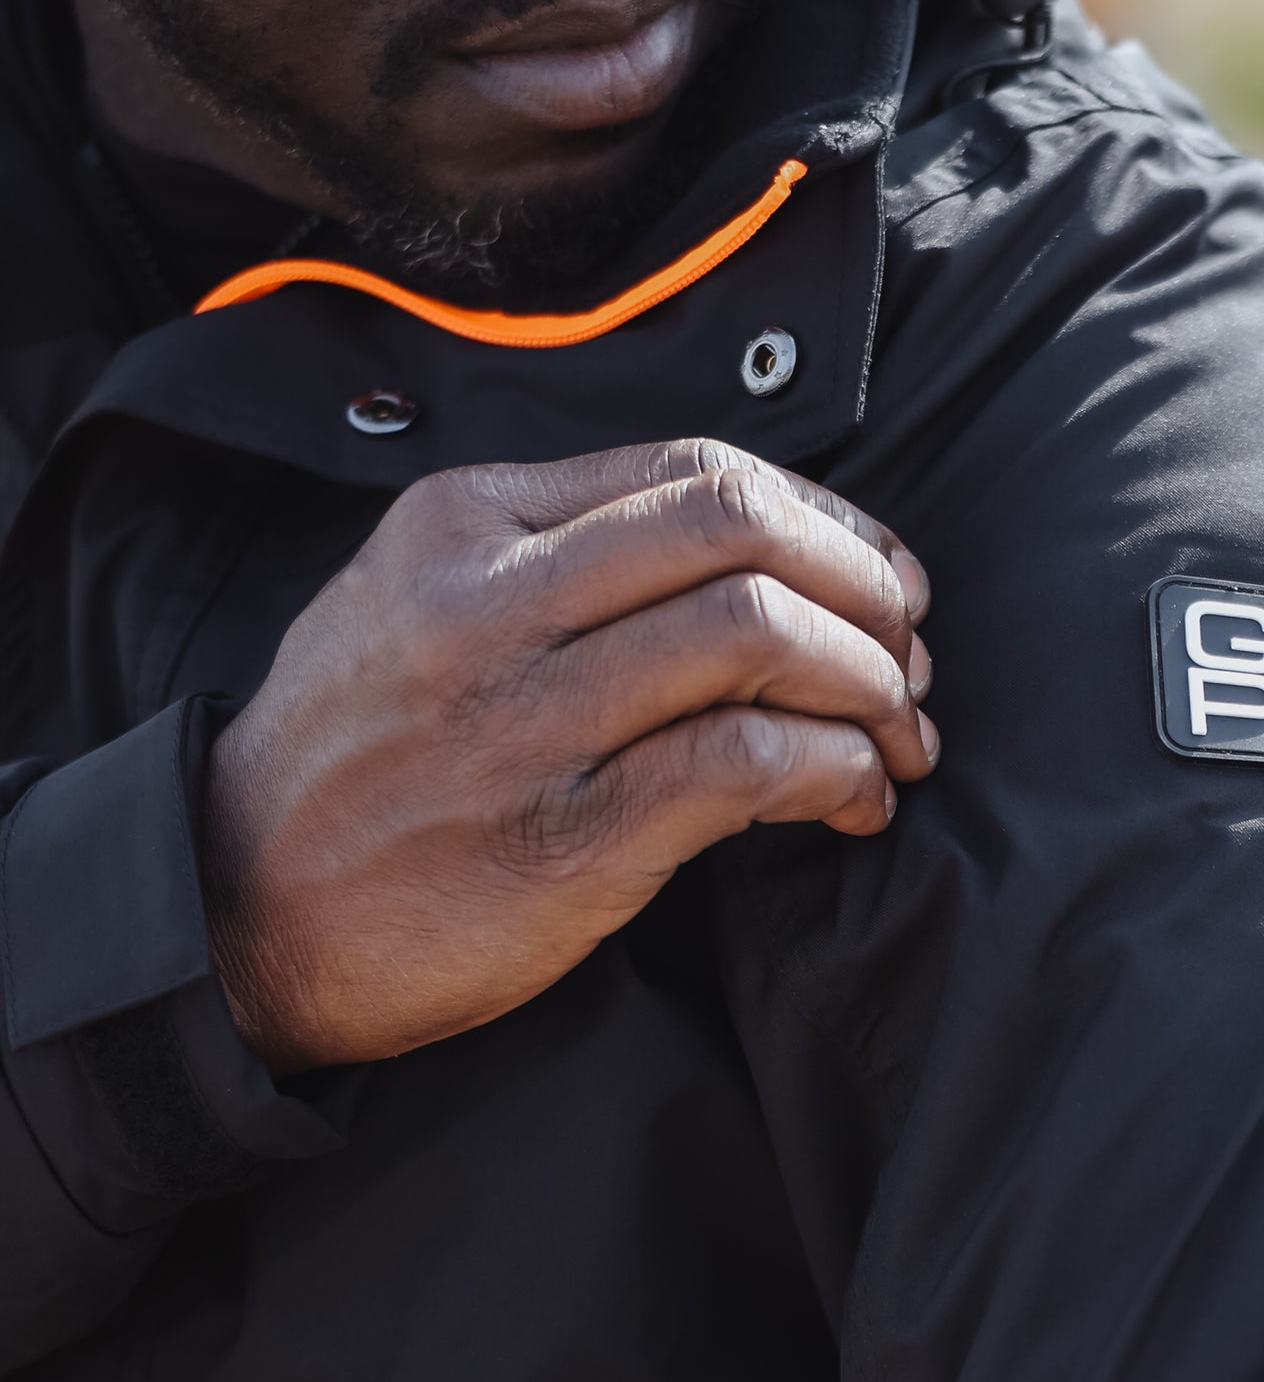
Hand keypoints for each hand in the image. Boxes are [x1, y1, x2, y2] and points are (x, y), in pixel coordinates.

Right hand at [203, 438, 935, 1073]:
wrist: (236, 910)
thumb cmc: (348, 764)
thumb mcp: (408, 605)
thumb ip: (547, 557)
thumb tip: (737, 554)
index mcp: (468, 524)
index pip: (697, 471)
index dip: (825, 518)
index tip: (879, 578)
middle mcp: (496, 601)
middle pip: (744, 528)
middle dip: (866, 588)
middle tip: (910, 657)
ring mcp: (531, 718)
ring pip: (760, 633)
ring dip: (870, 686)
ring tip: (898, 741)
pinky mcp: (571, 836)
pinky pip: (749, 762)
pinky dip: (834, 773)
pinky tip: (853, 804)